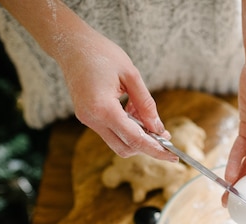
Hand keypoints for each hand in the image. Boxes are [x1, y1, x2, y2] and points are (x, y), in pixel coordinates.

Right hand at [56, 27, 176, 161]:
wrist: (72, 44)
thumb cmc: (102, 54)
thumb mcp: (132, 76)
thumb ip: (146, 104)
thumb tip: (158, 129)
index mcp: (103, 108)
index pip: (134, 139)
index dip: (156, 149)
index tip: (173, 156)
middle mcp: (92, 118)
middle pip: (125, 148)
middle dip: (146, 146)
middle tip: (165, 136)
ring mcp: (87, 119)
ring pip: (117, 142)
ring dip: (136, 135)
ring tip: (145, 114)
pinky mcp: (87, 117)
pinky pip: (110, 131)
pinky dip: (126, 127)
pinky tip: (133, 111)